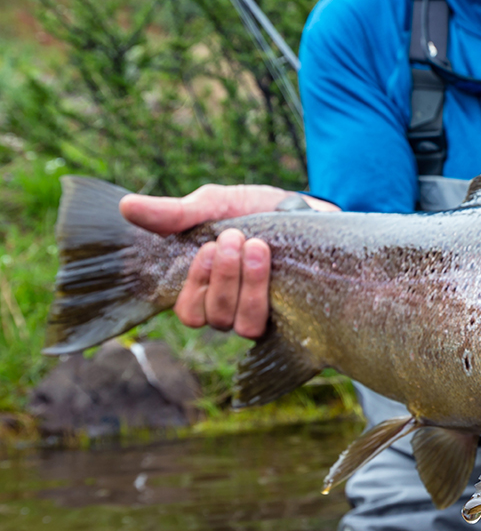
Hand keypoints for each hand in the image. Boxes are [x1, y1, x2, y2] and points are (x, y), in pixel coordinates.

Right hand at [120, 184, 338, 338]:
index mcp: (206, 290)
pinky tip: (268, 258)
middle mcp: (232, 309)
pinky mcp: (290, 316)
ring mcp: (262, 314)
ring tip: (255, 246)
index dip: (194, 286)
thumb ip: (174, 214)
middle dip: (223, 277)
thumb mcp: (213, 205)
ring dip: (246, 286)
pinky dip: (266, 289)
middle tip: (233, 237)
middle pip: (213, 318)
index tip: (206, 247)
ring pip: (243, 324)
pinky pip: (272, 321)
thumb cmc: (253, 210)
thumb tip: (126, 207)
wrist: (304, 210)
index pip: (188, 311)